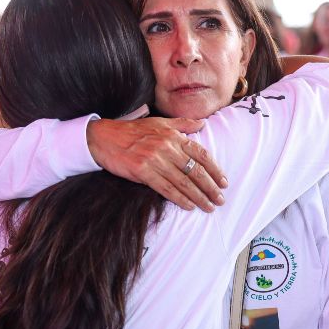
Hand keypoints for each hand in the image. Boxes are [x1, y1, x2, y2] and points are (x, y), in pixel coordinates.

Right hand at [87, 117, 227, 211]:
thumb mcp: (159, 122)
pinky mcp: (143, 172)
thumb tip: (203, 124)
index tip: (224, 182)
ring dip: (198, 196)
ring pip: (183, 182)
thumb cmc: (133, 131)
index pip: (201, 154)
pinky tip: (189, 206)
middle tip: (220, 200)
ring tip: (209, 207)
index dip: (215, 169)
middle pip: (195, 170)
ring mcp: (155, 160)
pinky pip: (166, 188)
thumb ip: (183, 124)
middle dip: (210, 187)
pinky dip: (179, 198)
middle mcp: (167, 147)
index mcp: (173, 136)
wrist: (104, 138)